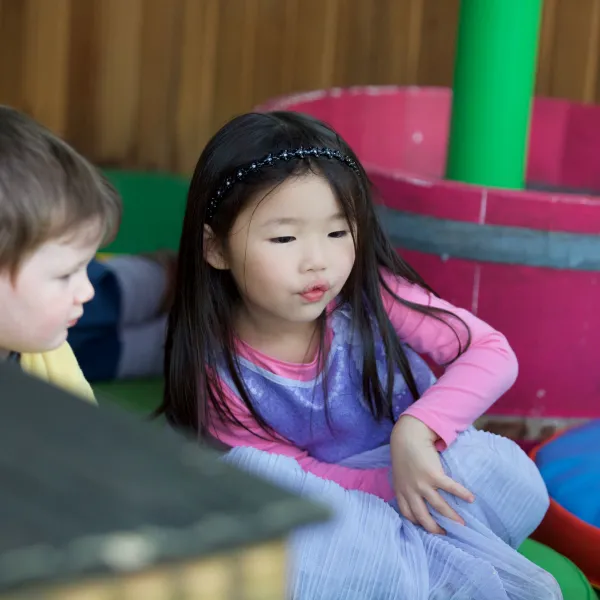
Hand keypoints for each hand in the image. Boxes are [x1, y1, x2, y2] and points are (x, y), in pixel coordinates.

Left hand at [390, 415, 474, 534]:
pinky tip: (471, 498)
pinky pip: (450, 488)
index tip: (428, 529)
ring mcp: (422, 484)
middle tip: (446, 534)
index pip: (408, 514)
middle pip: (423, 516)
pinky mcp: (433, 475)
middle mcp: (410, 490)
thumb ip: (405, 486)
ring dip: (452, 517)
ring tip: (462, 524)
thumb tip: (415, 496)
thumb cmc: (403, 453)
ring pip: (439, 506)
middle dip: (435, 528)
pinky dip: (462, 494)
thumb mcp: (399, 473)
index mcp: (400, 491)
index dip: (418, 523)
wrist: (407, 435)